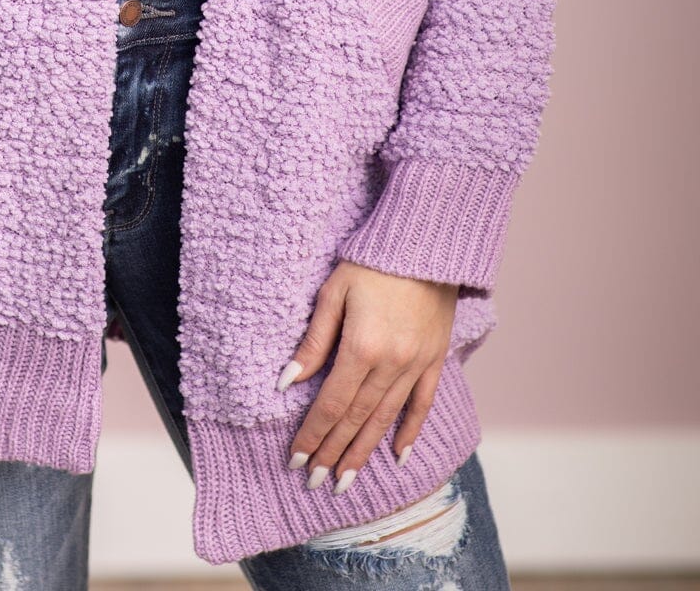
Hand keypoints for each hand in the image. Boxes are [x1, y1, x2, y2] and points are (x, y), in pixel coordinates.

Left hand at [276, 260, 458, 491]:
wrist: (425, 242)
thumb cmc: (371, 261)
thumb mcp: (333, 293)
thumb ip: (313, 341)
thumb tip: (288, 382)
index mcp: (361, 347)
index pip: (331, 404)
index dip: (313, 435)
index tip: (296, 459)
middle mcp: (391, 364)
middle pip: (357, 419)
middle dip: (334, 453)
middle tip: (315, 482)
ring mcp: (417, 364)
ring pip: (386, 419)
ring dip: (364, 452)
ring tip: (346, 480)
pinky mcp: (436, 359)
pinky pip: (423, 404)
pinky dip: (410, 431)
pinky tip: (398, 455)